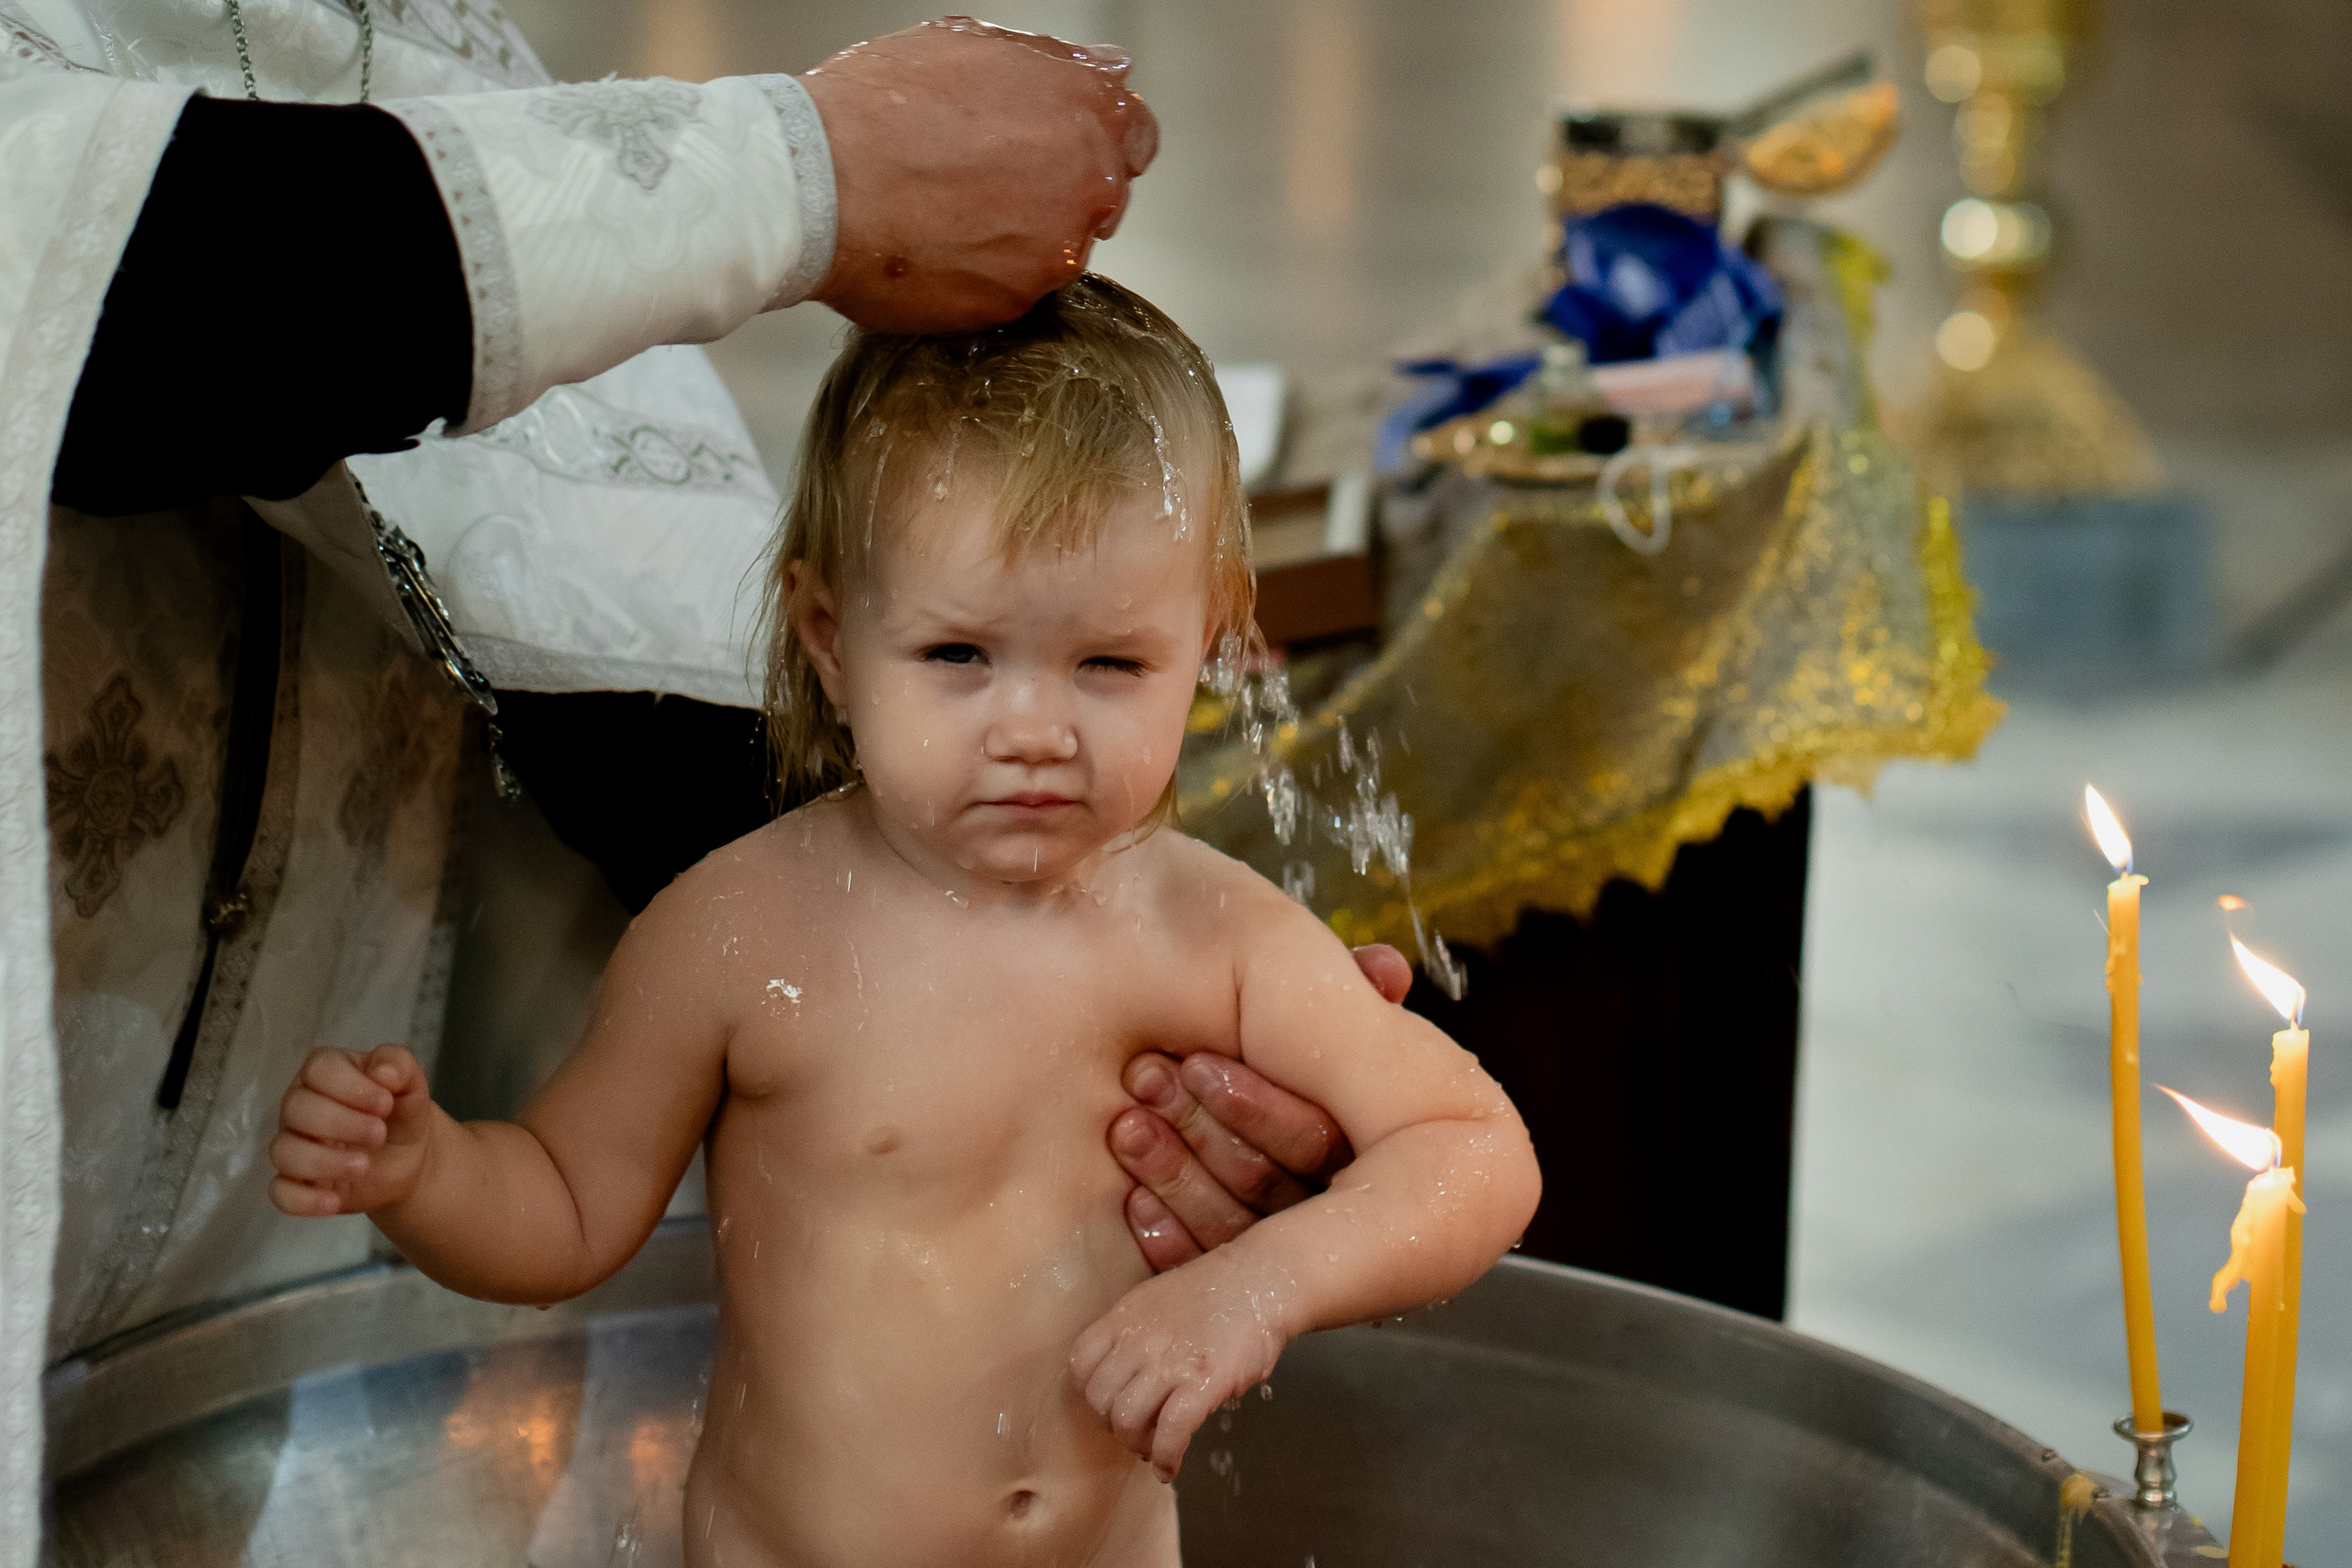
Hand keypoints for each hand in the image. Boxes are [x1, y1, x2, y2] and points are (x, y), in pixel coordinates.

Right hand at [268, 1045, 434, 1217]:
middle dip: (340, 1123)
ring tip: (364, 1166)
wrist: (407, 1157)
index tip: (386, 1104)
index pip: (319, 1069)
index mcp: (326, 1073)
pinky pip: (281, 1192)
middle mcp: (300, 1105)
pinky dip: (304, 1200)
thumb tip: (382, 1071)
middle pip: (296, 1108)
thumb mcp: (411, 1084)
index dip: (351, 1086)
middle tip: (378, 1134)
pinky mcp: (295, 1182)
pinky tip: (333, 1201)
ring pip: (284, 1151)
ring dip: (324, 1161)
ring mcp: (293, 1144)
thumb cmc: (400, 1112)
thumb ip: (400, 1065)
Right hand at [801, 17, 1159, 331]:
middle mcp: (1088, 184)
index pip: (1135, 134)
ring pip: (1057, 247)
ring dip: (1020, 233)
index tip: (1068, 145)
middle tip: (988, 178)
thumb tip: (1097, 69)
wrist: (819, 184)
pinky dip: (984, 273)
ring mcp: (1057, 251)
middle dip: (1058, 187)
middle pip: (1099, 195)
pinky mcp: (1017, 304)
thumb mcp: (968, 45)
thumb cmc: (879, 107)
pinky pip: (1014, 288)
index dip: (1098, 139)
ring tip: (949, 211)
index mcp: (1087, 111)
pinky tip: (936, 246)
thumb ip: (1049, 63)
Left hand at [1072, 1253, 1292, 1480]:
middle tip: (1135, 1430)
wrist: (1263, 1279)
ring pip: (1126, 1420)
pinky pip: (1170, 1432)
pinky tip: (1170, 1467)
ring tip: (1153, 1447)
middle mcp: (1140, 1340)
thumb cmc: (1217, 1291)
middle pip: (1099, 1399)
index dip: (1091, 1391)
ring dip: (1137, 1444)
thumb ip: (1136, 1335)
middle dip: (1113, 1424)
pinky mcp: (1202, 1383)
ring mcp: (1170, 1362)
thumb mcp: (1158, 1300)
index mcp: (1126, 1317)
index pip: (1080, 1364)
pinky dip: (1166, 1457)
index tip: (1110, 1401)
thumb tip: (1126, 1377)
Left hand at [1112, 944, 1408, 1270]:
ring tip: (1127, 1129)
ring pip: (1240, 1232)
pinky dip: (1171, 1241)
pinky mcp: (1221, 1280)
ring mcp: (1270, 1247)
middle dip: (1208, 1131)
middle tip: (1146, 1080)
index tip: (1198, 1064)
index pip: (1319, 1141)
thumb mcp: (1275, 986)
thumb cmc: (1211, 1007)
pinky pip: (1205, 1277)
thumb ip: (1338, 984)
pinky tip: (1135, 1203)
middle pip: (1277, 1187)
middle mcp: (1318, 1193)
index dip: (1261, 1106)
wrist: (1127, 1057)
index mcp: (1349, 1133)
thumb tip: (1386, 970)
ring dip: (1179, 1177)